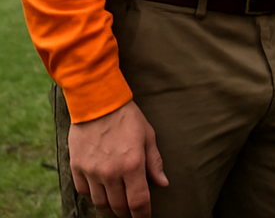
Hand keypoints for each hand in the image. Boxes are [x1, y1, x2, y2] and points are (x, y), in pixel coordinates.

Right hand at [67, 100, 166, 217]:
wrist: (98, 102)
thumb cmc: (127, 117)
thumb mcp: (147, 135)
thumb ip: (154, 162)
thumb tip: (163, 183)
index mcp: (132, 164)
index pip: (138, 202)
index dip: (142, 215)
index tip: (145, 217)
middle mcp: (111, 172)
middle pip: (118, 207)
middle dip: (127, 214)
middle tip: (132, 212)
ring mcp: (92, 172)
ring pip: (100, 203)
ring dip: (110, 208)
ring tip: (117, 205)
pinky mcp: (77, 168)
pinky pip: (84, 192)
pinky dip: (93, 195)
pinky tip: (101, 190)